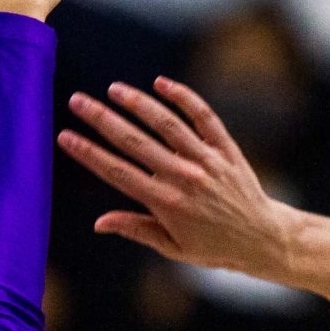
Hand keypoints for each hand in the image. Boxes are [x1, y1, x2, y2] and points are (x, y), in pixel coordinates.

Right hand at [59, 77, 301, 276]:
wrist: (262, 238)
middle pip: (135, 142)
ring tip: (113, 89)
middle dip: (102, 119)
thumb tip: (98, 223)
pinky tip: (161, 83)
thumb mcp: (172, 247)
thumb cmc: (213, 247)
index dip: (89, 153)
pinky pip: (203, 117)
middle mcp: (185, 178)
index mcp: (166, 204)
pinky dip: (183, 97)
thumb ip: (135, 229)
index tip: (66, 136)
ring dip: (138, 103)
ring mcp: (206, 160)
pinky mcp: (225, 149)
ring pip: (167, 124)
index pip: (118, 173)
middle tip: (77, 101)